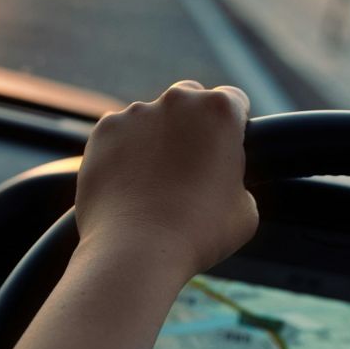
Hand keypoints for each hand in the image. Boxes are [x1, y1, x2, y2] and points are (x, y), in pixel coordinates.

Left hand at [75, 80, 257, 279]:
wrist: (137, 251)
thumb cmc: (200, 234)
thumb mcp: (246, 209)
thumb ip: (237, 180)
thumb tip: (223, 180)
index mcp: (219, 111)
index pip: (234, 101)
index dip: (232, 127)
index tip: (225, 149)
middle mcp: (177, 101)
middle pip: (190, 98)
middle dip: (192, 122)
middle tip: (190, 164)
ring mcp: (135, 113)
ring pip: (151, 117)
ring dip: (156, 138)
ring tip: (154, 184)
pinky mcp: (103, 131)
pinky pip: (119, 135)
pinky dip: (124, 152)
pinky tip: (129, 185)